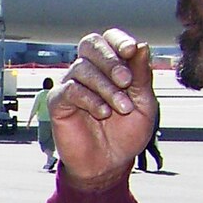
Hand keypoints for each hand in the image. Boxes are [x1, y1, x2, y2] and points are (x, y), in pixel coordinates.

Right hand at [52, 29, 158, 191]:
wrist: (109, 163)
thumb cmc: (126, 132)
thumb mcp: (143, 104)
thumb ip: (142, 76)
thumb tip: (142, 46)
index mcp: (110, 66)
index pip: (108, 39)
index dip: (118, 40)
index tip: (131, 50)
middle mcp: (89, 70)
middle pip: (90, 44)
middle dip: (110, 60)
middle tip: (125, 81)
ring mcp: (71, 85)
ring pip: (83, 69)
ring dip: (106, 88)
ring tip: (122, 109)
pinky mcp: (58, 102)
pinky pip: (70, 90)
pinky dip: (90, 99)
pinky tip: (103, 113)